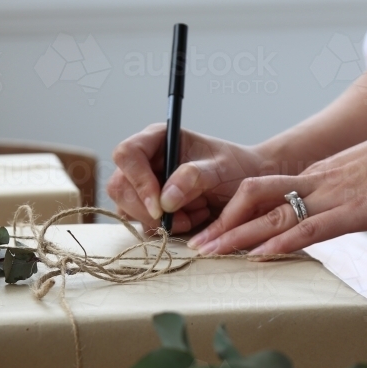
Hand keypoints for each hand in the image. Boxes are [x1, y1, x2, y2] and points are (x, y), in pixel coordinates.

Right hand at [107, 124, 271, 232]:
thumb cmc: (235, 168)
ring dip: (157, 221)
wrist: (246, 186)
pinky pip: (140, 222)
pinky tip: (190, 221)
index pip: (127, 154)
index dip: (138, 180)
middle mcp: (145, 160)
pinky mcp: (148, 206)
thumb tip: (165, 199)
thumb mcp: (220, 169)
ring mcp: (143, 184)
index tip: (159, 206)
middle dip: (147, 209)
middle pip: (120, 186)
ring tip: (193, 217)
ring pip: (126, 208)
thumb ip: (193, 178)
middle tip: (181, 220)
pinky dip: (164, 228)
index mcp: (157, 138)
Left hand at [188, 116, 366, 254]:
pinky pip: (308, 227)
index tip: (215, 228)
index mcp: (319, 175)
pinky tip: (258, 255)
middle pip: (254, 198)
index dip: (235, 210)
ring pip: (272, 214)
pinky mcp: (354, 211)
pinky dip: (280, 242)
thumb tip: (336, 209)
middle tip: (197, 244)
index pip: (266, 191)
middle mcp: (317, 183)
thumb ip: (345, 192)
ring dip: (237, 236)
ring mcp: (333, 196)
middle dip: (222, 223)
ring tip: (210, 252)